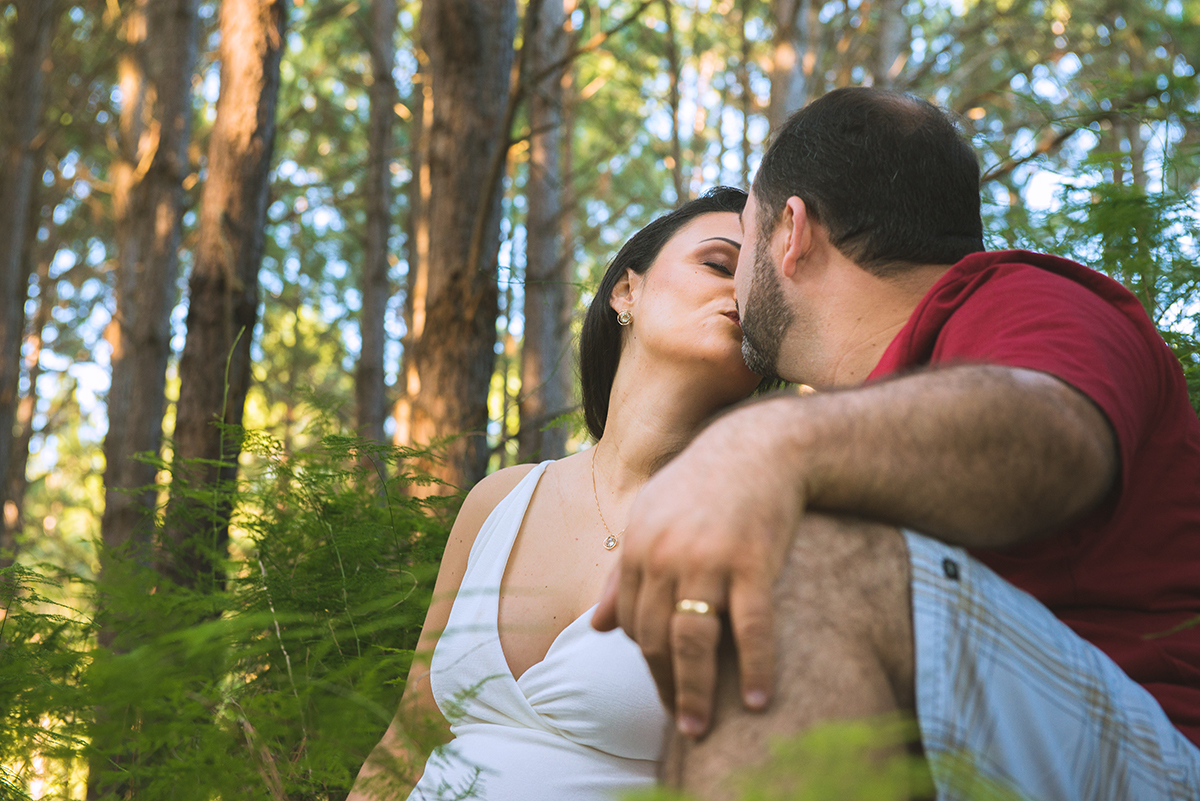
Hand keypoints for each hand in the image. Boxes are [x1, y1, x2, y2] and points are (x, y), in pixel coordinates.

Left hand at [593, 398, 805, 736]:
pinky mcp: (751, 562)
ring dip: (694, 693)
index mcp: (638, 546)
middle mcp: (664, 556)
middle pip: (655, 639)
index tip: (665, 685)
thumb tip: (598, 625)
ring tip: (700, 727)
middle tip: (681, 723)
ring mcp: (707, 560)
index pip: (632, 623)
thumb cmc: (705, 484)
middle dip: (665, 686)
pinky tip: (755, 699)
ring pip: (692, 642)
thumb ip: (623, 572)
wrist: (761, 448)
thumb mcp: (651, 517)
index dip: (648, 660)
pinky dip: (753, 668)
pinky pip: (750, 628)